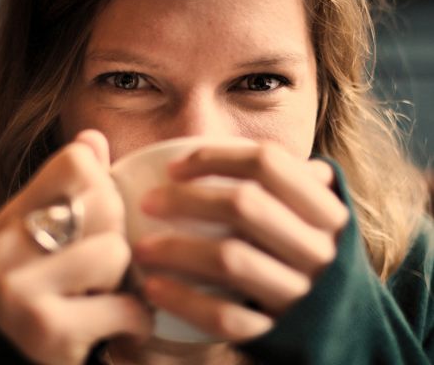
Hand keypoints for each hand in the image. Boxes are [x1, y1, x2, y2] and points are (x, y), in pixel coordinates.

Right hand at [0, 130, 151, 364]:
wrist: (33, 359)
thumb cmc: (62, 288)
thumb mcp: (65, 234)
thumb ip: (81, 185)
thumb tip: (93, 136)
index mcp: (13, 213)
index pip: (78, 161)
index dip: (106, 188)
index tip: (101, 222)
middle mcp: (5, 244)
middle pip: (103, 202)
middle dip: (120, 237)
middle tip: (107, 267)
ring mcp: (18, 287)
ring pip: (114, 251)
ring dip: (127, 281)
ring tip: (108, 294)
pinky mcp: (45, 329)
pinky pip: (124, 306)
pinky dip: (137, 319)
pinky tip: (122, 324)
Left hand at [135, 141, 348, 340]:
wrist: (346, 331)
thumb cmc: (311, 260)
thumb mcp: (316, 221)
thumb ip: (295, 189)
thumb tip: (260, 154)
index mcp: (326, 212)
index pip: (268, 162)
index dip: (215, 157)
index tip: (174, 167)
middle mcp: (318, 249)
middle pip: (244, 205)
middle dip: (185, 199)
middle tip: (148, 202)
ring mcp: (300, 294)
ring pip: (230, 260)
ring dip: (176, 250)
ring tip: (141, 249)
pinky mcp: (278, 333)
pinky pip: (225, 316)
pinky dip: (185, 301)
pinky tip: (154, 289)